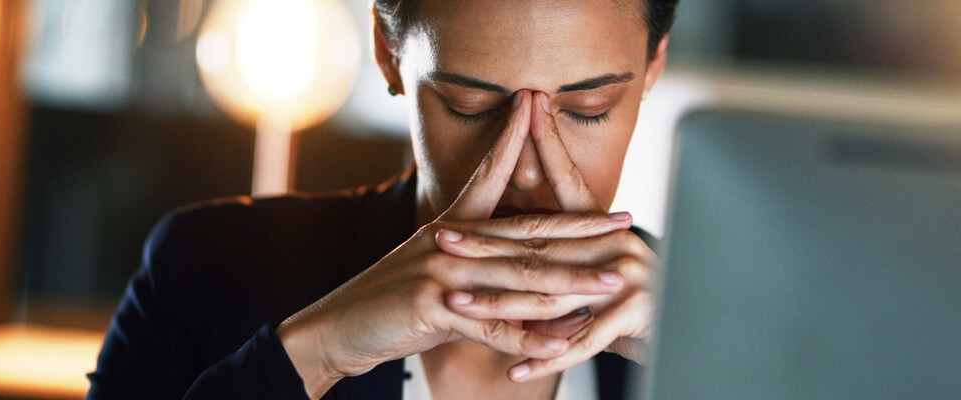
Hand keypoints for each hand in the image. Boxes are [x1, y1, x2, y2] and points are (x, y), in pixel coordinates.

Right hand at [275, 90, 633, 398]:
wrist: (334, 329)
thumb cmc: (386, 306)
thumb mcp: (434, 277)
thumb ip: (476, 272)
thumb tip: (517, 281)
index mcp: (450, 227)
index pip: (496, 182)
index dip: (526, 152)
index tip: (554, 129)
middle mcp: (449, 241)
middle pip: (527, 234)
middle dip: (582, 231)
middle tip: (626, 224)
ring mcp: (442, 272)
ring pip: (519, 277)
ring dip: (570, 283)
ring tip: (611, 284)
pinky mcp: (432, 307)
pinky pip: (491, 324)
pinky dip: (527, 337)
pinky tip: (560, 345)